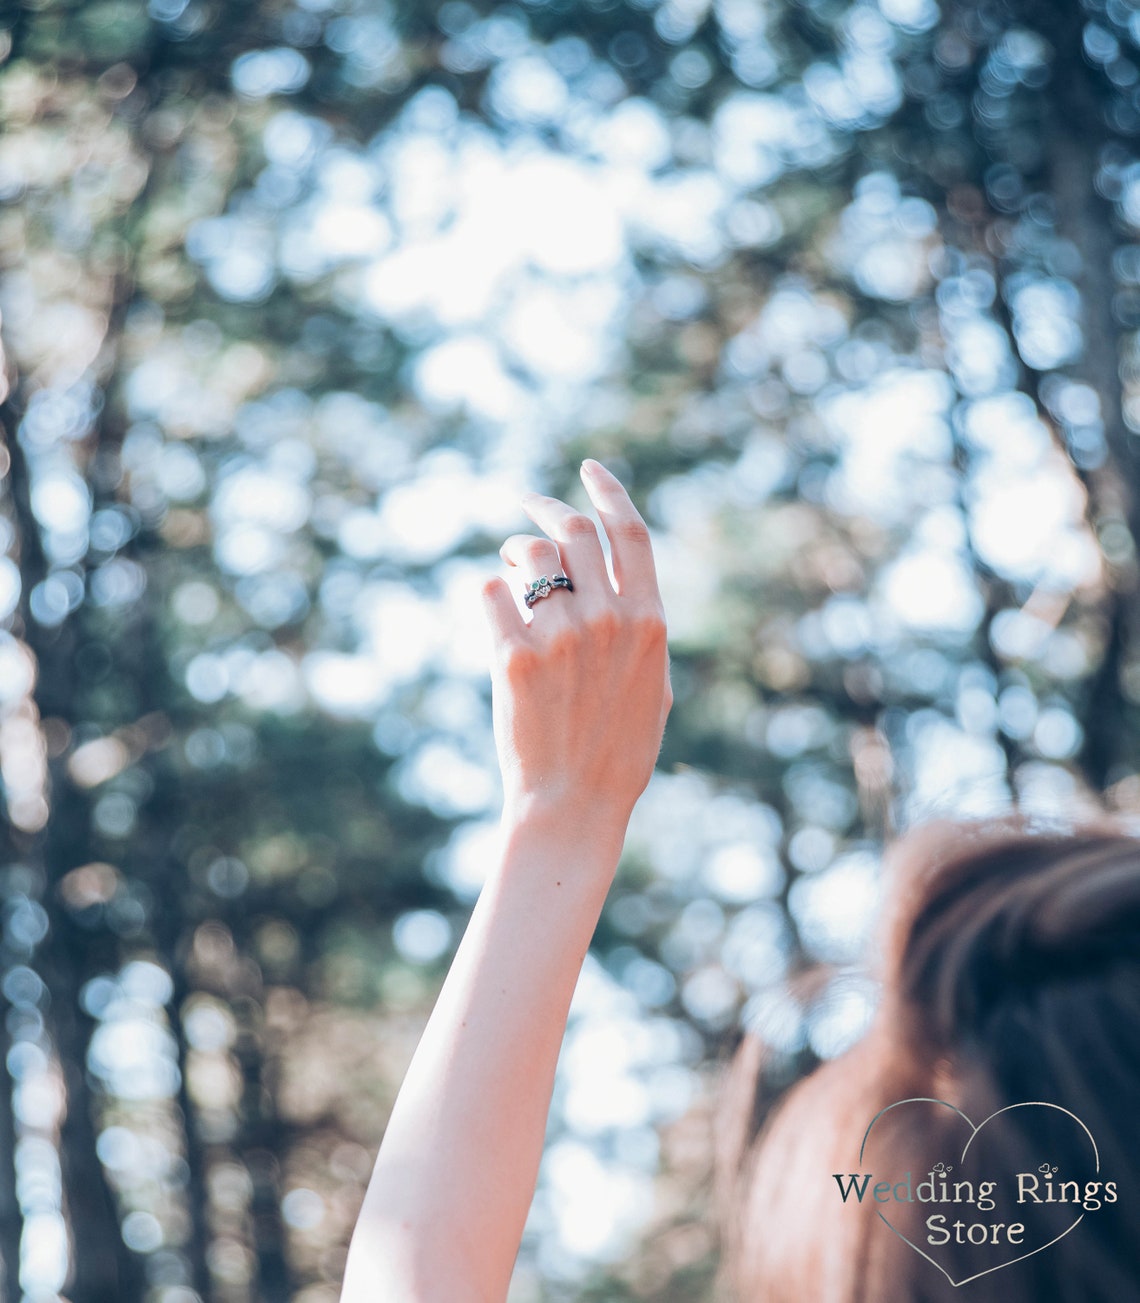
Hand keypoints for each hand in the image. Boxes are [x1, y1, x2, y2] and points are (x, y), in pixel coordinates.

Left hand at [480, 460, 671, 828]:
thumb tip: (618, 584)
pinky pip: (491, 592)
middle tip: (528, 507)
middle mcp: (608, 619)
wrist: (572, 803)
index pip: (629, 532)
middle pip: (574, 532)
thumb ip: (640, 628)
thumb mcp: (653, 684)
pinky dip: (491, 593)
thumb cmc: (617, 750)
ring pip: (529, 556)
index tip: (587, 469)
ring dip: (517, 551)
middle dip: (547, 510)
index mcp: (649, 621)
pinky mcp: (514, 656)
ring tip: (512, 566)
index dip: (607, 491)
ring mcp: (561, 636)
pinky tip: (497, 612)